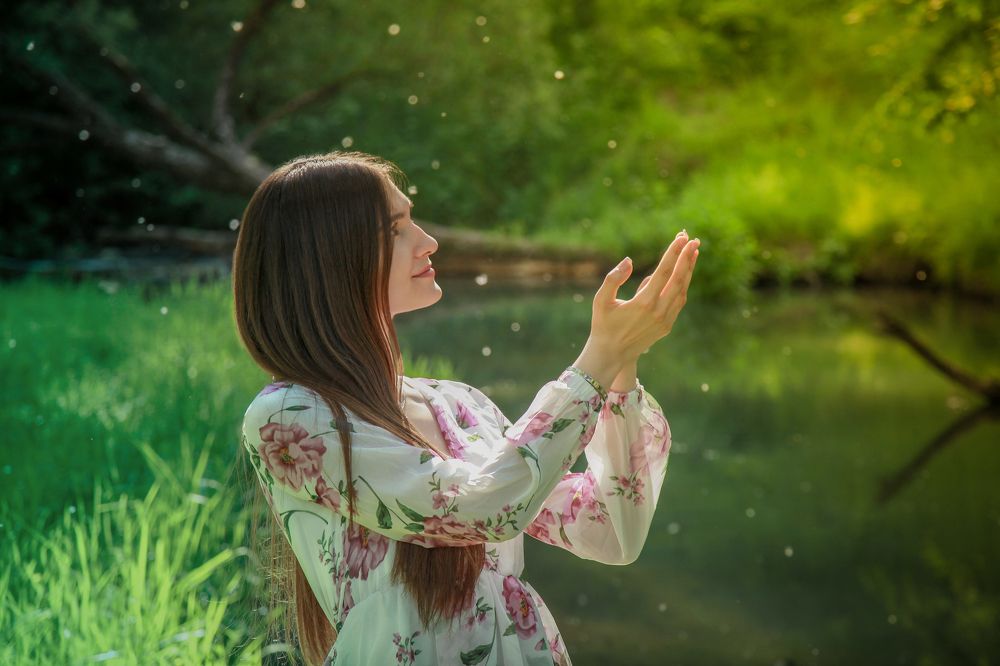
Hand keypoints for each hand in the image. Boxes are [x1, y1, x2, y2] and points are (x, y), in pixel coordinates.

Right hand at [590, 231, 699, 362]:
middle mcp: (658, 311)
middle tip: (693, 239)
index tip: (681, 238)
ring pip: (682, 290)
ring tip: (693, 252)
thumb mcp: (601, 300)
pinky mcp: (667, 326)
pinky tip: (684, 273)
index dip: (674, 253)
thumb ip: (613, 279)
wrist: (611, 354)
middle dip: (687, 257)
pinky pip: (679, 301)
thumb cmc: (603, 324)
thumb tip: (629, 261)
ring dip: (688, 270)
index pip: (663, 272)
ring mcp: (665, 320)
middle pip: (678, 279)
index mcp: (643, 303)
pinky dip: (684, 285)